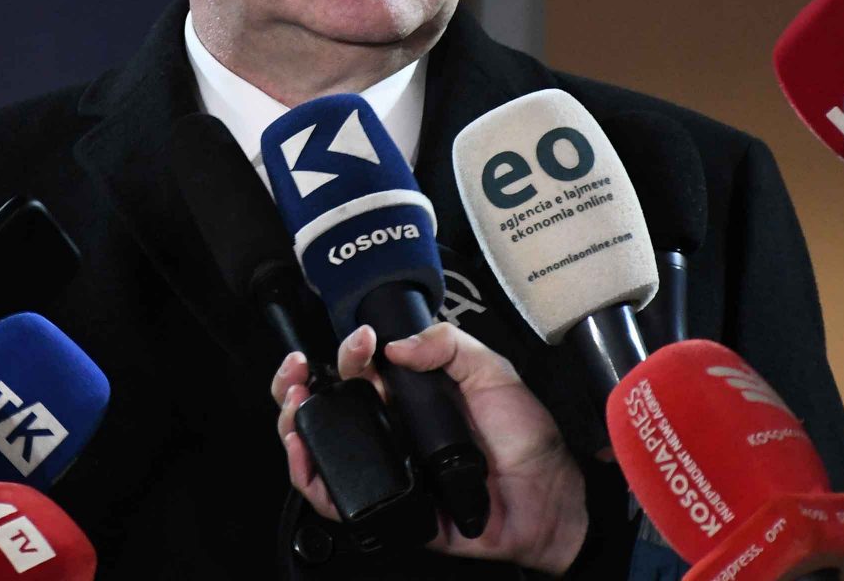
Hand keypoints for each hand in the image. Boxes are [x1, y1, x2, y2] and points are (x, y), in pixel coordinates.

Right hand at [271, 323, 586, 572]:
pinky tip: (306, 454)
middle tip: (297, 372)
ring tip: (294, 406)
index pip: (360, 367)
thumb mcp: (493, 372)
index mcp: (410, 393)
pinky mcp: (388, 503)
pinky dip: (311, 479)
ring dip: (293, 425)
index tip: (361, 341)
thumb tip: (397, 345)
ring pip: (320, 448)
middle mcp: (391, 427)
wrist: (550, 497)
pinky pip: (338, 497)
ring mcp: (387, 465)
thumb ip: (449, 345)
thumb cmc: (526, 438)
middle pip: (325, 404)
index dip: (348, 350)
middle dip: (296, 384)